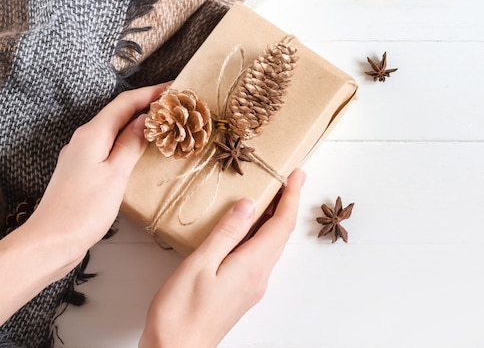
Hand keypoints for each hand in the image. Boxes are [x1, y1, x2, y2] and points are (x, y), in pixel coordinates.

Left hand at [33, 83, 169, 255]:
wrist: (52, 240)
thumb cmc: (83, 209)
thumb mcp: (115, 175)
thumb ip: (130, 145)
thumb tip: (145, 121)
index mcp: (92, 135)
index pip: (124, 103)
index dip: (149, 93)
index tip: (173, 88)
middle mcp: (85, 140)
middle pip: (119, 114)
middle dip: (146, 107)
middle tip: (174, 107)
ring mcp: (82, 155)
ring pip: (114, 131)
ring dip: (138, 126)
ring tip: (164, 126)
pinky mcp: (84, 171)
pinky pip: (109, 147)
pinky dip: (128, 143)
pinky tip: (141, 151)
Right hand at [140, 169, 305, 347]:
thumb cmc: (181, 313)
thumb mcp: (200, 264)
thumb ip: (226, 233)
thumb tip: (248, 205)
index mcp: (252, 265)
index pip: (281, 224)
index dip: (292, 196)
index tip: (298, 174)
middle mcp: (259, 276)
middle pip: (281, 234)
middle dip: (288, 204)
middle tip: (289, 179)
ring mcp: (253, 286)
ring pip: (272, 245)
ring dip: (277, 219)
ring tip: (273, 197)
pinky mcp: (243, 292)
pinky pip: (261, 256)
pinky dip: (262, 235)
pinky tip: (249, 228)